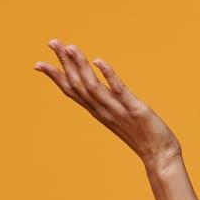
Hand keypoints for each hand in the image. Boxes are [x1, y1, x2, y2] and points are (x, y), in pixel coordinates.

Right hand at [34, 40, 180, 168]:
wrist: (160, 157)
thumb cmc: (144, 138)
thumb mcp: (122, 119)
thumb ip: (111, 107)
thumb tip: (105, 95)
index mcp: (99, 112)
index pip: (72, 91)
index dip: (56, 77)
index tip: (38, 63)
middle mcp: (103, 111)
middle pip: (77, 84)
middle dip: (63, 62)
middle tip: (52, 42)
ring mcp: (117, 110)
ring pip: (92, 86)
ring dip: (80, 65)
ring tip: (70, 47)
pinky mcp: (135, 110)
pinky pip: (118, 90)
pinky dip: (108, 75)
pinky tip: (99, 61)